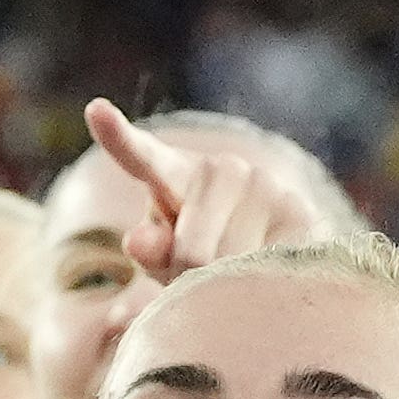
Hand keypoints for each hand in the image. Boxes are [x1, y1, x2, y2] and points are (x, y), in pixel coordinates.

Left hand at [78, 97, 354, 281]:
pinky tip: (269, 274)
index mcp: (176, 173)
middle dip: (193, 279)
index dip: (117, 136)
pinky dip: (262, 287)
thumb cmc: (202, 254)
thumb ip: (150, 250)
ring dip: (230, 286)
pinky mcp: (303, 215)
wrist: (276, 248)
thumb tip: (139, 242)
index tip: (95, 110)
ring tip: (239, 271)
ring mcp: (266, 187)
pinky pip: (268, 270)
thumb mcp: (167, 257)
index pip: (142, 158)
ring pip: (231, 267)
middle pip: (190, 252)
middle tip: (206, 272)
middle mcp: (224, 169)